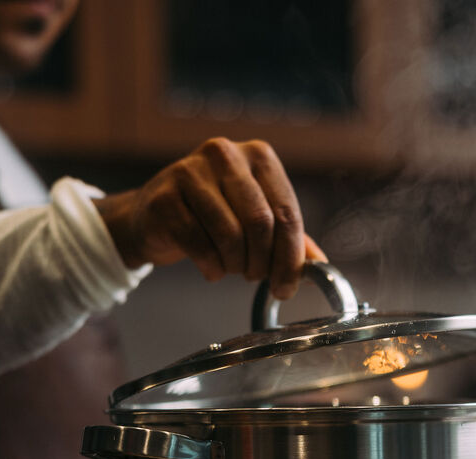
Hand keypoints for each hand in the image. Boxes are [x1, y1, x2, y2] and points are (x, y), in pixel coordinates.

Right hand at [94, 137, 325, 299]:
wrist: (154, 217)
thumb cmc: (213, 218)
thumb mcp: (257, 221)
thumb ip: (291, 239)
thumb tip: (321, 266)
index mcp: (259, 156)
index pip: (287, 212)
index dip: (291, 258)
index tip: (287, 287)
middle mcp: (226, 154)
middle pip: (261, 223)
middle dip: (263, 263)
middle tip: (256, 278)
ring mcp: (190, 172)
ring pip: (230, 235)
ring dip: (236, 265)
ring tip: (233, 268)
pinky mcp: (164, 198)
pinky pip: (199, 245)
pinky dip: (211, 267)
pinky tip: (212, 268)